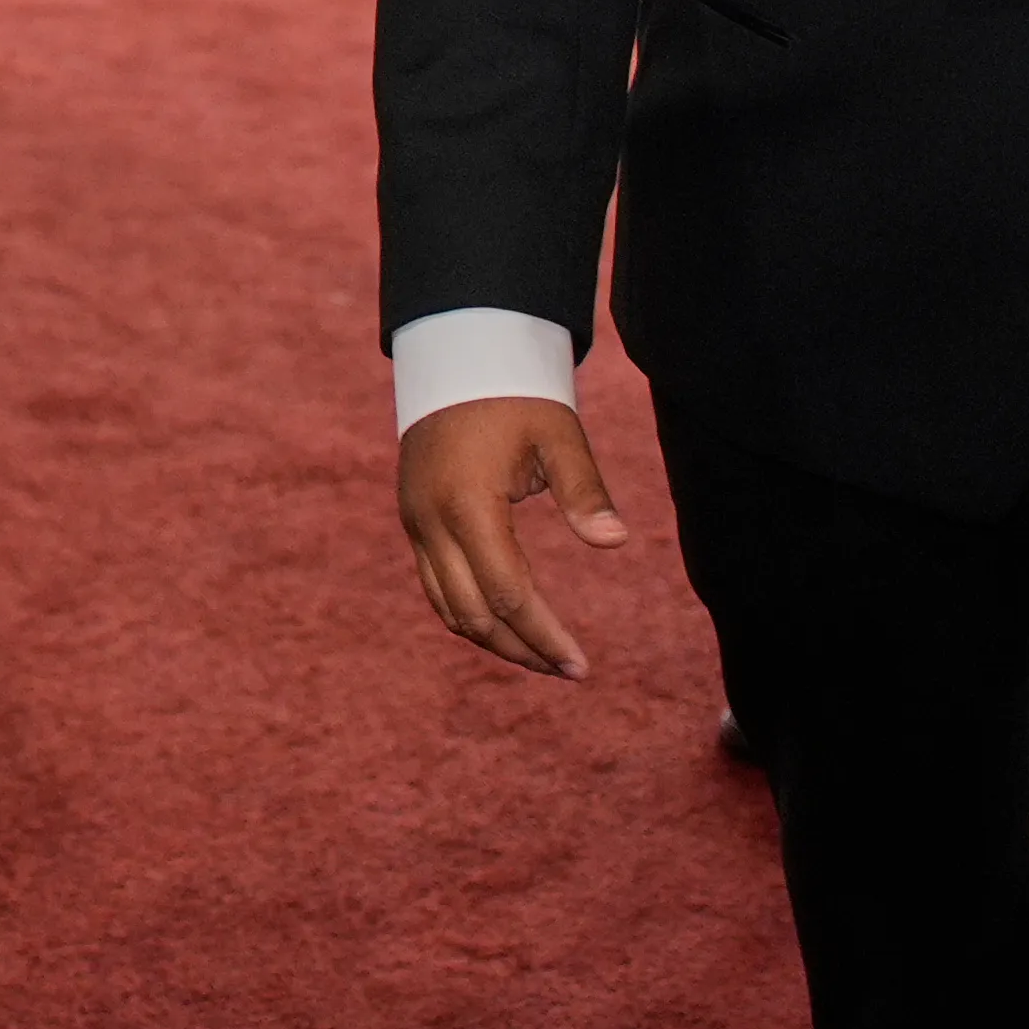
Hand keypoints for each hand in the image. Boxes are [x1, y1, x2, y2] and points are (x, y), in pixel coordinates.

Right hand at [393, 394, 630, 679]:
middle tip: (569, 670)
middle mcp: (431, 522)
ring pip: (448, 608)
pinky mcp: (413, 521)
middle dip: (521, 650)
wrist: (454, 358)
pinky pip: (436, 586)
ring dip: (494, 640)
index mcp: (468, 504)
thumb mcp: (559, 435)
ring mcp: (415, 523)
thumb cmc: (516, 396)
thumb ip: (585, 491)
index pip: (508, 594)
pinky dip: (470, 614)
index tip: (581, 665)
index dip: (545, 636)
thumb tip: (616, 543)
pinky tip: (507, 624)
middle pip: (473, 615)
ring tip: (542, 657)